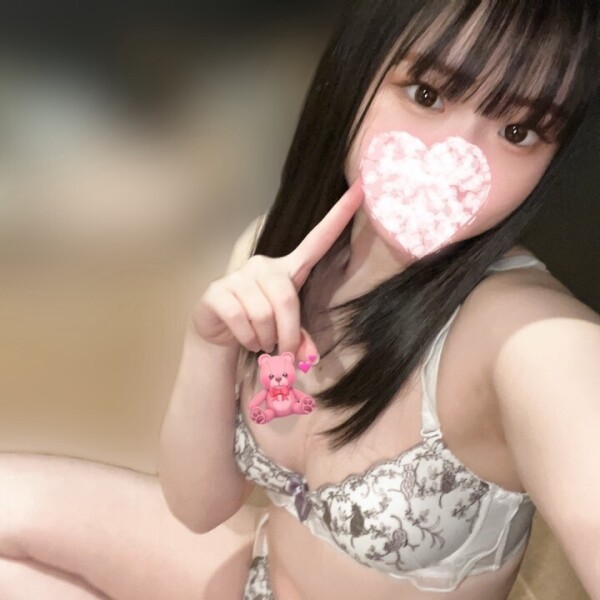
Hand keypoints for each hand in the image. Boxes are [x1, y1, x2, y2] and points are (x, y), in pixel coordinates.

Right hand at [192, 178, 363, 357]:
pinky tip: (244, 339)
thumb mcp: (285, 331)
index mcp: (287, 270)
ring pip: (263, 314)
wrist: (218, 332)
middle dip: (287, 334)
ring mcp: (238, 275)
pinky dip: (247, 338)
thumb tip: (307, 357)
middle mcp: (264, 265)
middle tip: (282, 350)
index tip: (361, 189)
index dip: (339, 216)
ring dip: (265, 338)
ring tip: (259, 341)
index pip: (317, 241)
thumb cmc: (259, 327)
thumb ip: (300, 338)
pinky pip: (241, 319)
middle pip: (286, 298)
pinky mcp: (218, 290)